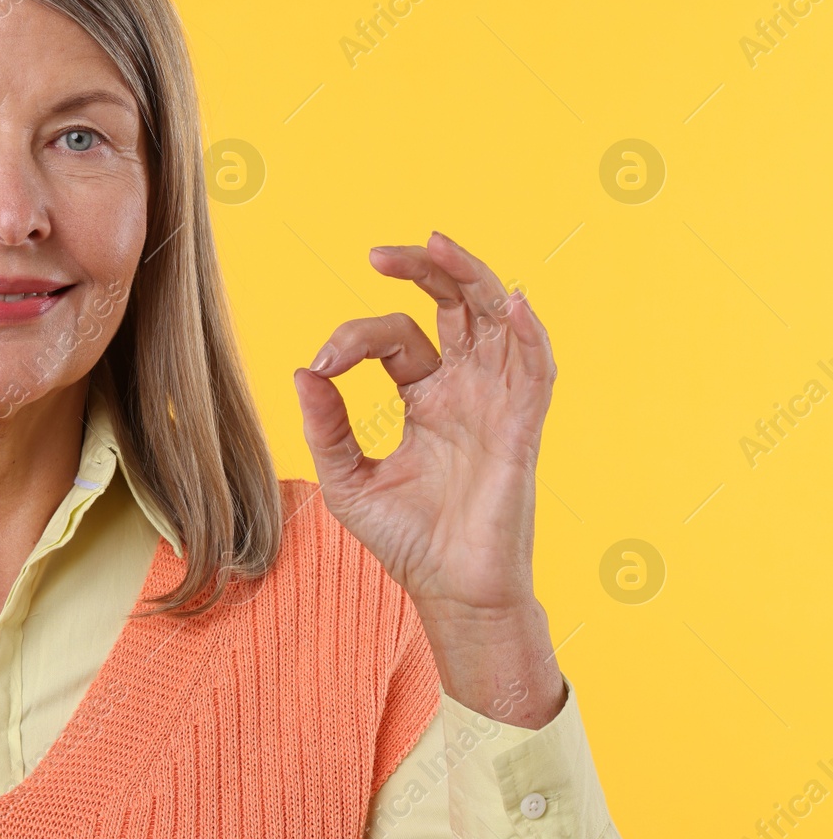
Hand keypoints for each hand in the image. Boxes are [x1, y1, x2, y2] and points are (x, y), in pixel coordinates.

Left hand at [291, 231, 554, 619]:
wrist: (449, 593)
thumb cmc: (406, 539)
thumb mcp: (346, 478)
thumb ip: (326, 425)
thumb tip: (303, 371)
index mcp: (425, 395)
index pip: (395, 337)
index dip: (353, 339)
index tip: (320, 366)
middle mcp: (465, 389)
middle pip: (455, 306)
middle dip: (424, 270)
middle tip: (381, 253)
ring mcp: (496, 403)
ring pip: (497, 320)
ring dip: (473, 278)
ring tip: (439, 246)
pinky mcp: (520, 429)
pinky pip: (535, 370)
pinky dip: (529, 333)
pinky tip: (513, 302)